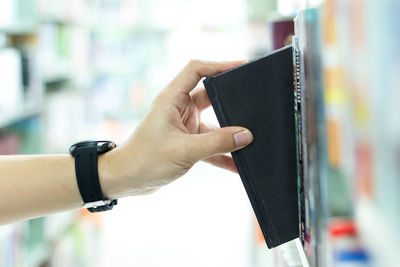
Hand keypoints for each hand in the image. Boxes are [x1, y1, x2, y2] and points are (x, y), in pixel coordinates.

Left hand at [99, 60, 252, 197]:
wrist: (125, 181)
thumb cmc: (145, 160)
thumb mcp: (184, 150)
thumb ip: (217, 143)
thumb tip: (246, 136)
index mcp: (172, 99)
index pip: (197, 69)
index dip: (219, 64)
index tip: (242, 67)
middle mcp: (178, 108)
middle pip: (210, 95)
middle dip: (231, 101)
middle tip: (254, 103)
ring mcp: (183, 125)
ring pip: (213, 123)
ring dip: (228, 133)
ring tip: (251, 140)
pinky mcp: (186, 142)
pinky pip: (210, 144)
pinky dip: (222, 153)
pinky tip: (237, 165)